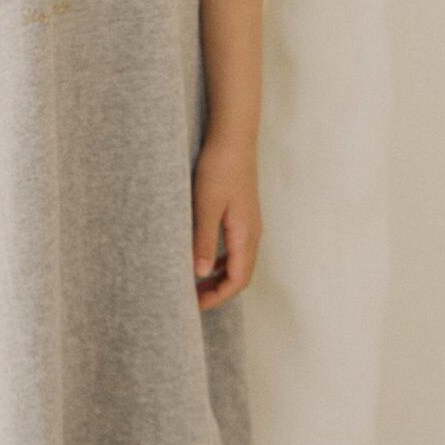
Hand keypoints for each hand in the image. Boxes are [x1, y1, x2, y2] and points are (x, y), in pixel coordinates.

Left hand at [191, 135, 260, 309]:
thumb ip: (203, 240)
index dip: (217, 297)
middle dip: (218, 292)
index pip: (237, 279)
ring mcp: (250, 225)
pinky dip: (220, 260)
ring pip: (238, 262)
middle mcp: (252, 234)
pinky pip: (235, 248)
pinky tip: (204, 259)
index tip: (194, 305)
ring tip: (195, 284)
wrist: (233, 139)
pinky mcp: (243, 215)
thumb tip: (199, 274)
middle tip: (191, 300)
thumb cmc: (219, 170)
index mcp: (245, 235)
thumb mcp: (206, 206)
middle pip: (240, 275)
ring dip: (219, 277)